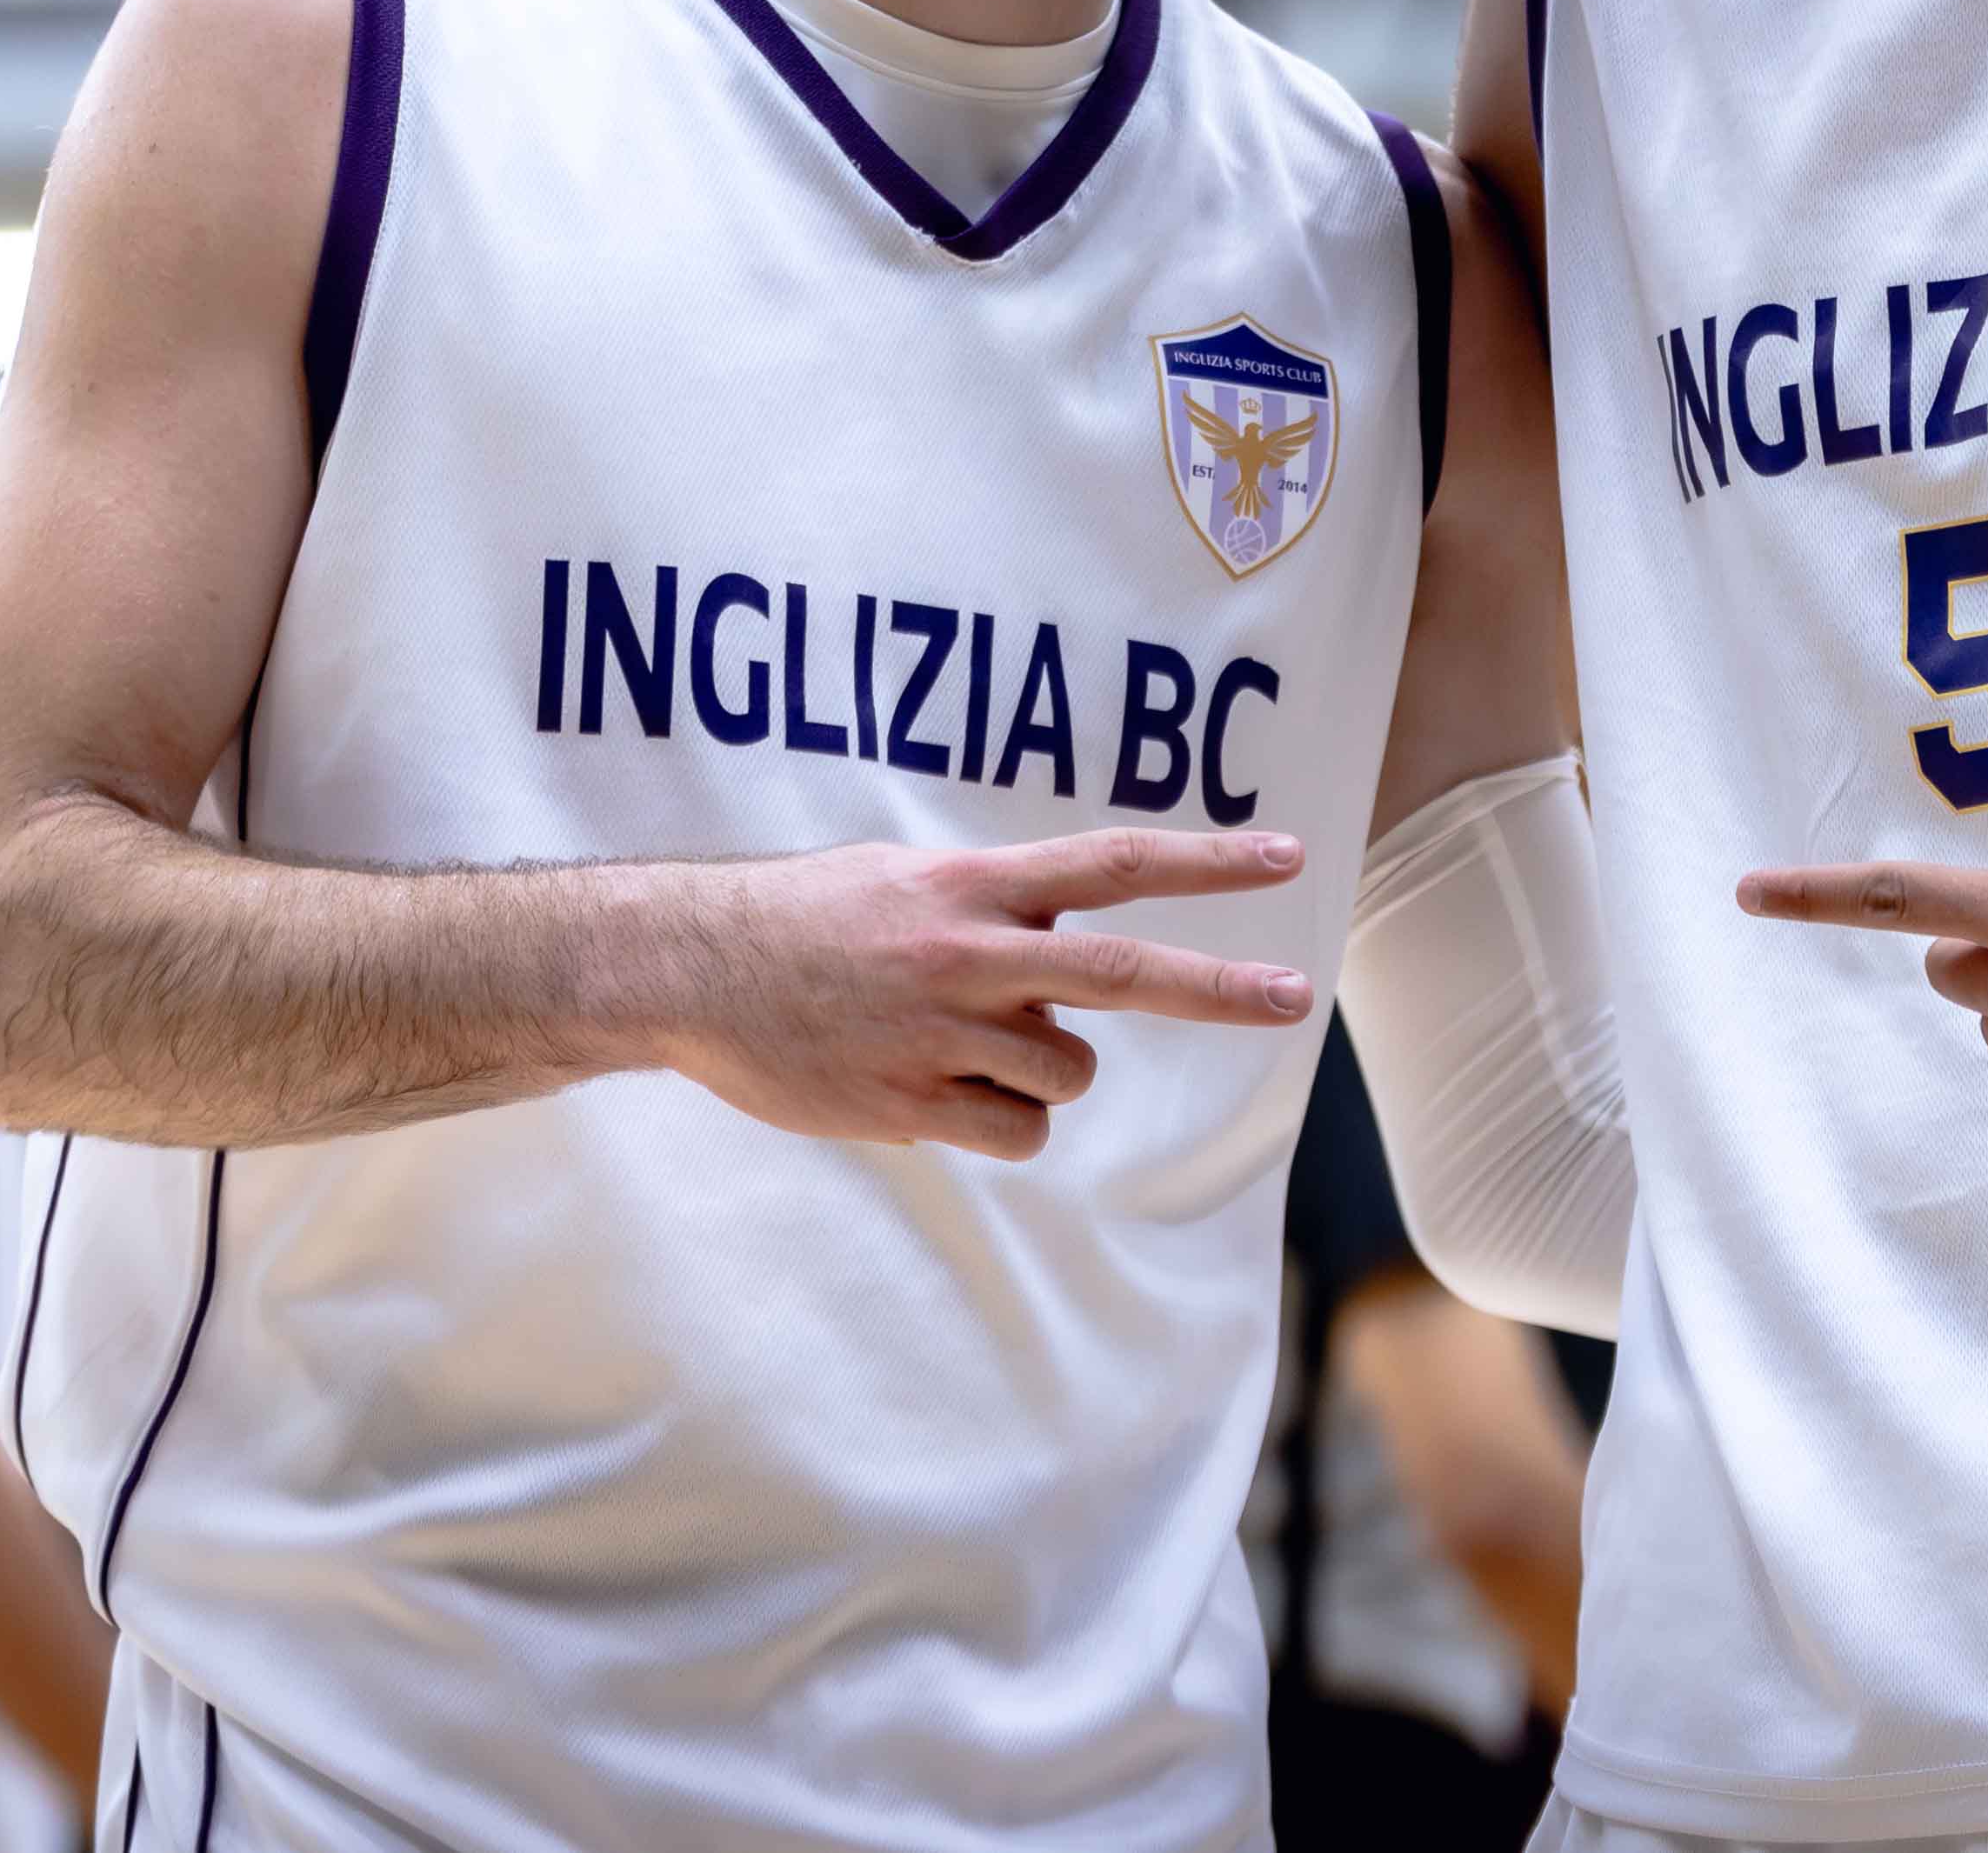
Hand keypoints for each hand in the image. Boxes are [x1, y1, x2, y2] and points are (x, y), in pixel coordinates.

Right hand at [649, 826, 1314, 1159]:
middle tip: (1297, 995)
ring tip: (958, 1041)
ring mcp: (942, 1030)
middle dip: (1222, 987)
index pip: (1114, 864)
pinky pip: (1018, 1130)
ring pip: (1067, 1070)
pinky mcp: (912, 1102)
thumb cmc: (806, 920)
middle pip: (1125, 973)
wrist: (691, 970)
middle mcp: (970, 953)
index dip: (1206, 862)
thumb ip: (993, 907)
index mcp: (973, 884)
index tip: (1287, 856)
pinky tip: (939, 1090)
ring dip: (1041, 1067)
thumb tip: (1067, 948)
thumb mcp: (906, 879)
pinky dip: (1004, 1120)